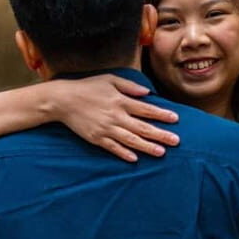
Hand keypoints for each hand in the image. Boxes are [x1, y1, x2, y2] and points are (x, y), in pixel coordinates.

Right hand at [48, 75, 179, 161]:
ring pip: (130, 140)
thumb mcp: (109, 79)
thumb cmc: (86, 87)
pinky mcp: (96, 138)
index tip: (175, 119)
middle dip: (160, 134)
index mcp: (120, 101)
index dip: (161, 114)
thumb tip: (147, 92)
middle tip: (176, 141)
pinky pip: (113, 148)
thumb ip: (129, 86)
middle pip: (142, 127)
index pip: (146, 109)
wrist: (63, 101)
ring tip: (161, 153)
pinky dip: (124, 153)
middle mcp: (115, 116)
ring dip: (147, 147)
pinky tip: (134, 159)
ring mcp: (106, 129)